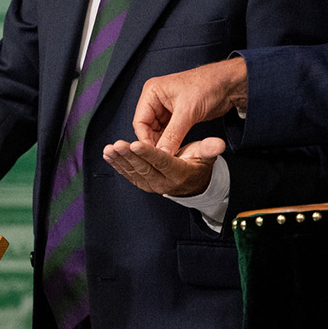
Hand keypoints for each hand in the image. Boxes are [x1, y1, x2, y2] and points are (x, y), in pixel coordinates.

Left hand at [103, 137, 225, 195]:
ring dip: (120, 160)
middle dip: (129, 156)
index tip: (136, 143)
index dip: (148, 153)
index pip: (161, 162)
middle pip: (144, 167)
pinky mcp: (143, 183)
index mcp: (178, 173)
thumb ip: (210, 149)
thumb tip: (218, 144)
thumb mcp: (206, 156)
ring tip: (110, 149)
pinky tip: (109, 155)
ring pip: (133, 172)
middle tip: (117, 145)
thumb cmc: (198, 165)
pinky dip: (117, 165)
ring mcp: (151, 185)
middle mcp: (163, 182)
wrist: (192, 185)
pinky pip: (128, 174)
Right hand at [134, 57, 248, 154]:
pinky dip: (171, 142)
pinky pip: (168, 132)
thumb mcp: (188, 112)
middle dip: (154, 143)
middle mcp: (156, 100)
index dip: (145, 140)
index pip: (140, 122)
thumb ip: (173, 134)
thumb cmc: (208, 86)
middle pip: (147, 128)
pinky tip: (175, 152)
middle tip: (162, 159)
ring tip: (170, 157)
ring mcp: (166, 108)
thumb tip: (162, 154)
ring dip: (163, 144)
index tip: (153, 156)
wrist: (229, 84)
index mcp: (152, 92)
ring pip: (157, 132)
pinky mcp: (177, 116)